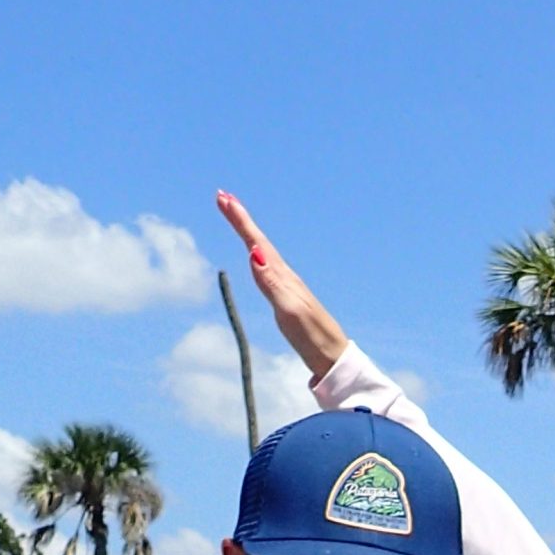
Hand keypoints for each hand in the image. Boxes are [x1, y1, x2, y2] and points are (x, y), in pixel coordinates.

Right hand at [215, 192, 347, 377]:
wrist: (332, 357)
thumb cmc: (312, 337)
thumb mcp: (289, 311)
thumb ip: (271, 282)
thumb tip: (253, 252)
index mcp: (283, 276)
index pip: (257, 242)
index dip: (240, 221)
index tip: (223, 198)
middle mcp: (285, 276)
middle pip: (258, 241)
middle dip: (240, 219)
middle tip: (222, 197)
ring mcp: (287, 286)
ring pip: (263, 251)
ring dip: (247, 232)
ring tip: (234, 215)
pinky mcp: (287, 297)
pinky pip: (267, 267)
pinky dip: (256, 253)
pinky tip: (256, 254)